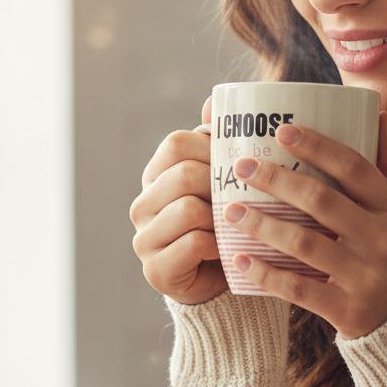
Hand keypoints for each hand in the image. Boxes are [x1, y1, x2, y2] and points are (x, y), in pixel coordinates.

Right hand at [129, 94, 228, 305]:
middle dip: (219, 183)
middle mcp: (143, 204)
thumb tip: (213, 103)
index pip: (176, 143)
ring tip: (237, 225)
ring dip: (221, 217)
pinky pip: (192, 244)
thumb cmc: (228, 224)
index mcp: (157, 176)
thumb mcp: (225, 181)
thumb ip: (218, 143)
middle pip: (183, 174)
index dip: (211, 147)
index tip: (238, 162)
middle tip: (244, 196)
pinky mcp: (156, 270)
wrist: (225, 283)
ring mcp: (144, 238)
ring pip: (188, 208)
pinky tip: (225, 250)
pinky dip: (216, 245)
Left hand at [223, 111, 386, 339]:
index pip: (354, 168)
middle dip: (277, 179)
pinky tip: (241, 260)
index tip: (282, 131)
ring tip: (232, 211)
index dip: (317, 146)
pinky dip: (267, 275)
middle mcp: (381, 239)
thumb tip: (378, 114)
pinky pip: (299, 289)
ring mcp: (365, 276)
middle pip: (321, 200)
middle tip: (242, 166)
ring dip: (263, 224)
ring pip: (304, 243)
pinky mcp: (348, 311)